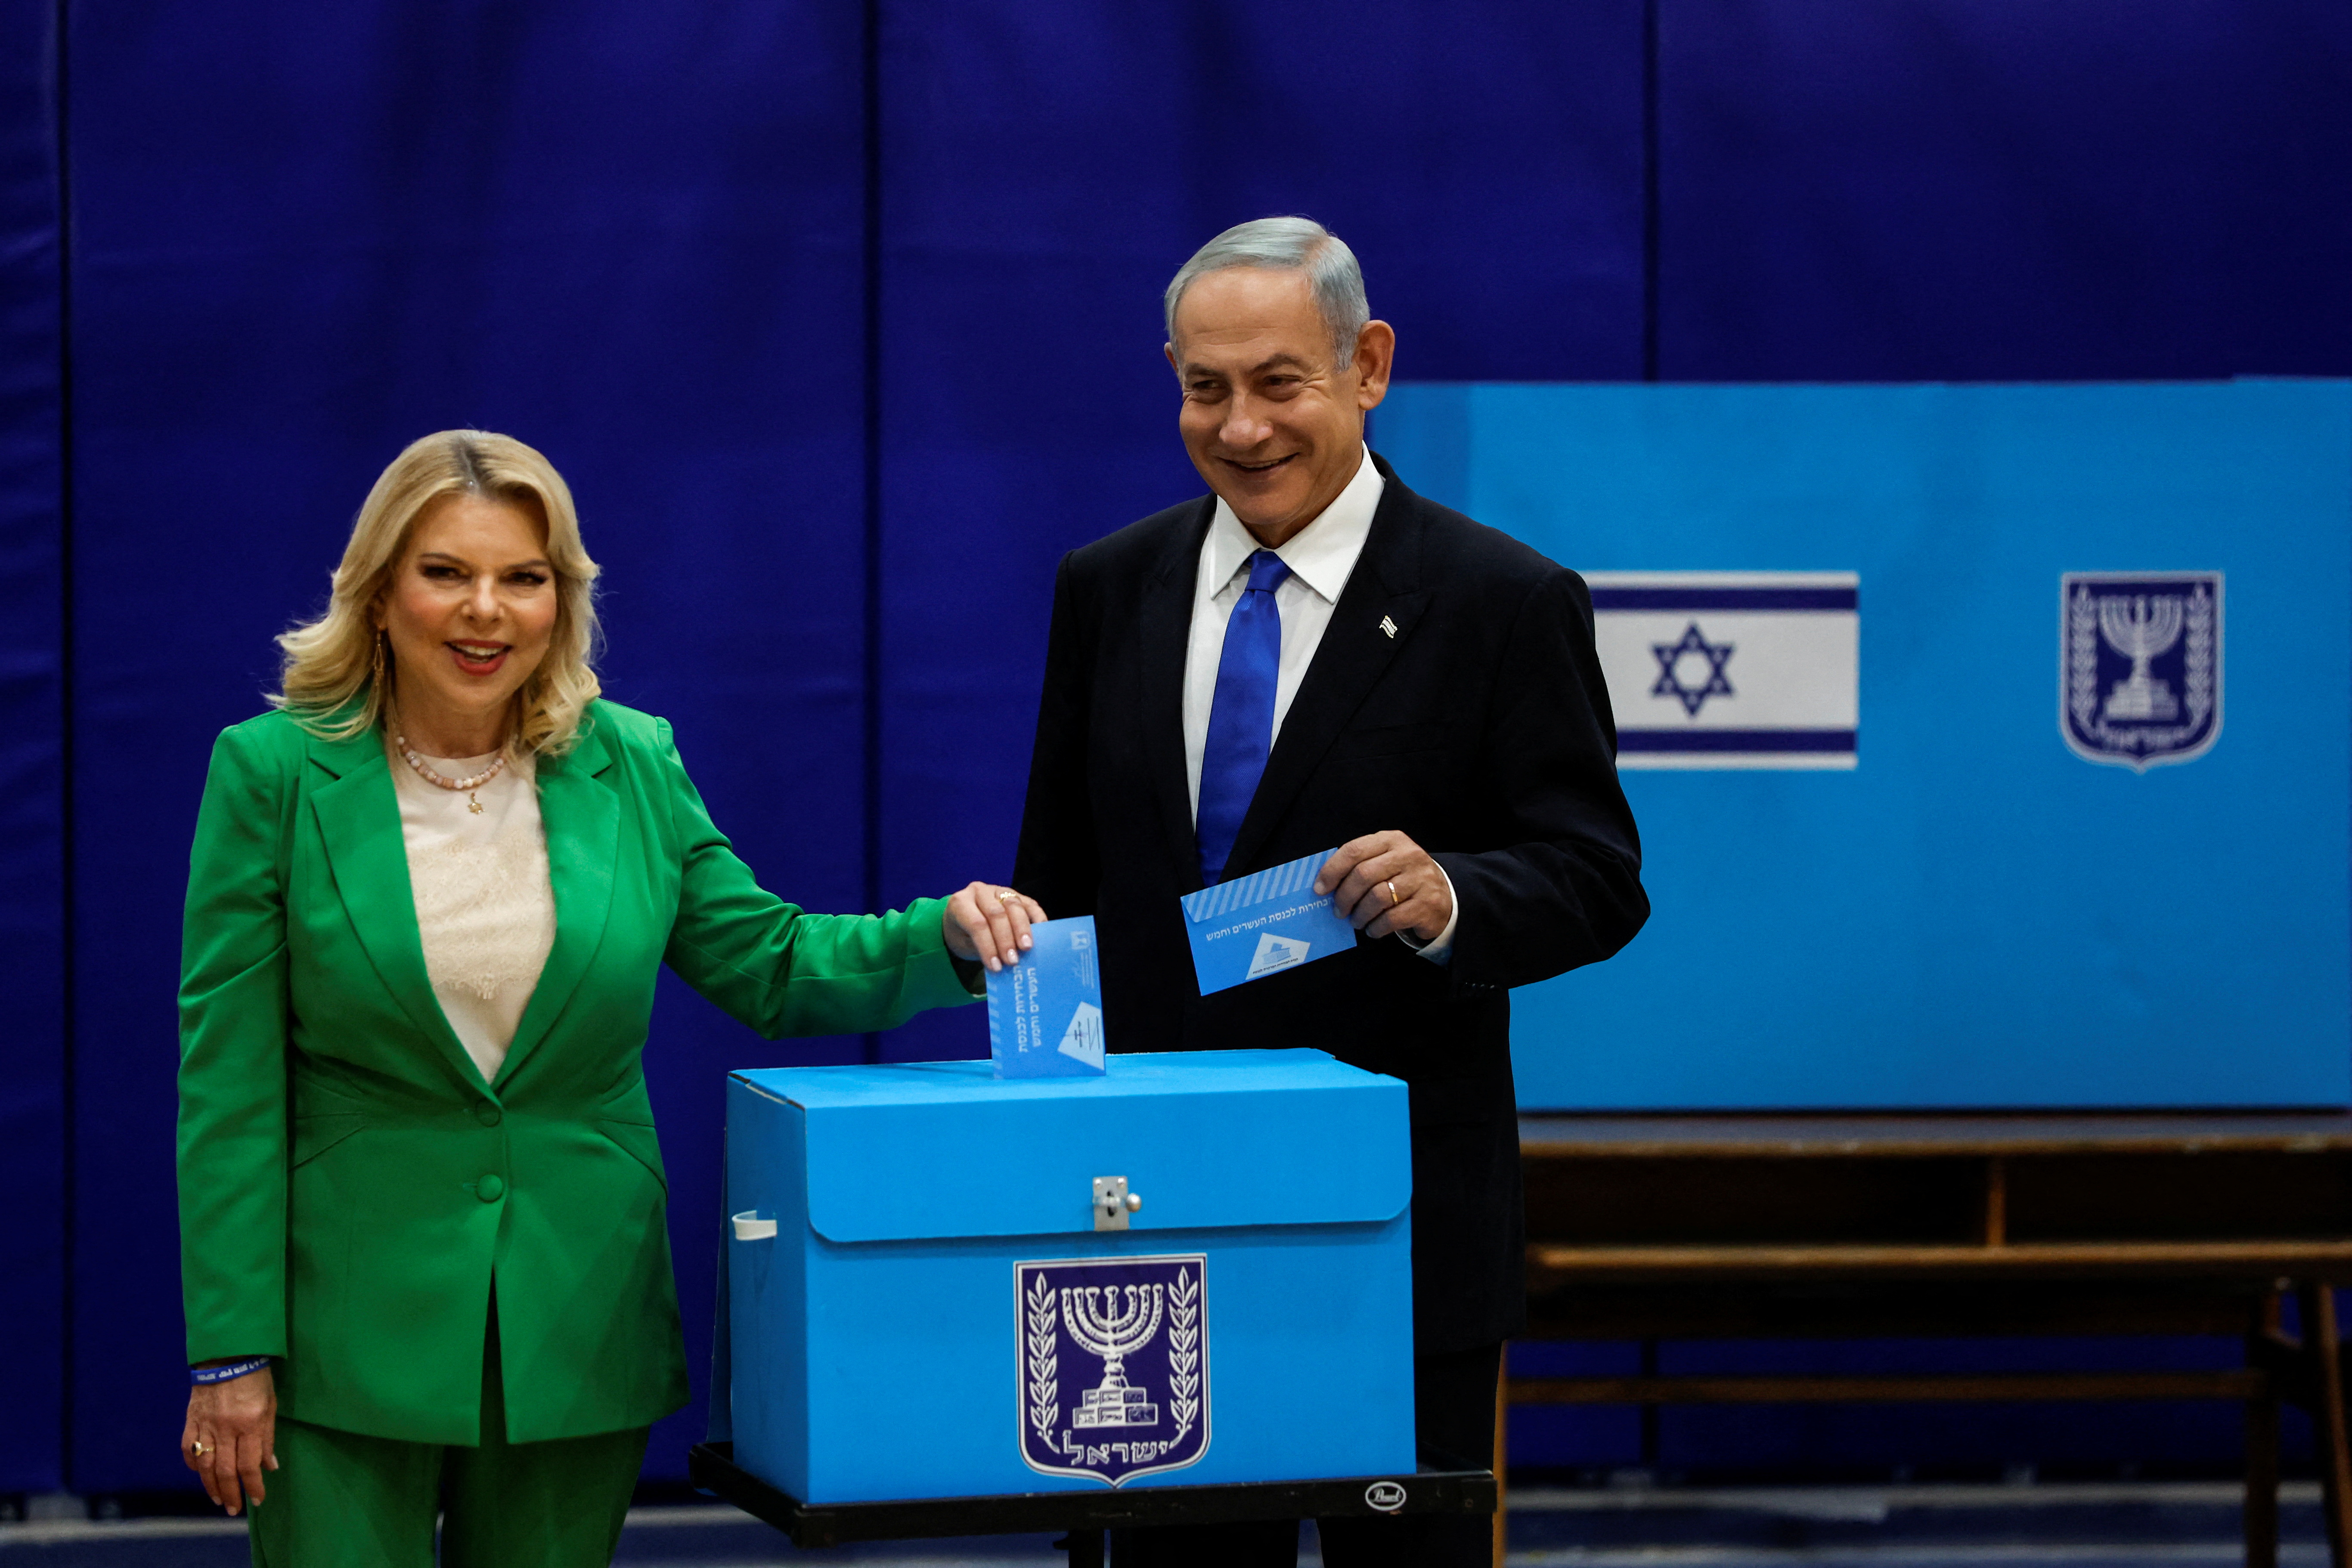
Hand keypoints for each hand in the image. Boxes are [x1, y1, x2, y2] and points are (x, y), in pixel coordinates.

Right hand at [182, 1362, 277, 1515]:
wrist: (227, 1354)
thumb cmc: (255, 1378)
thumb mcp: (270, 1405)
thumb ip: (268, 1438)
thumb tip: (270, 1466)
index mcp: (249, 1423)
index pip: (249, 1464)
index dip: (253, 1486)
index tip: (257, 1500)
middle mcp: (225, 1428)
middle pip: (225, 1470)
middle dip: (231, 1493)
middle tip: (235, 1509)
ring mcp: (205, 1425)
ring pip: (205, 1465)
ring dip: (211, 1486)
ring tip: (219, 1499)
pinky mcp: (191, 1419)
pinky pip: (188, 1448)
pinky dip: (194, 1464)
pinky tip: (201, 1473)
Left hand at [944, 883, 1046, 972]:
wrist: (962, 918)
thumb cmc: (961, 933)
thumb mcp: (963, 944)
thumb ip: (981, 950)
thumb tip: (1003, 964)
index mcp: (960, 903)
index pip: (977, 924)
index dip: (988, 946)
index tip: (996, 966)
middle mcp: (979, 891)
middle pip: (996, 913)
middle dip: (1006, 939)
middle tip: (1013, 960)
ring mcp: (998, 890)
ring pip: (1013, 905)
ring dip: (1022, 929)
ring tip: (1027, 948)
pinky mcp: (1015, 894)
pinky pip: (1029, 903)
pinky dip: (1037, 917)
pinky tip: (1041, 932)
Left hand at [1316, 831, 1451, 943]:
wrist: (1443, 894)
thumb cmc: (1403, 877)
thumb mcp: (1385, 861)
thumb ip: (1359, 865)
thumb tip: (1324, 885)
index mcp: (1391, 840)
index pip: (1354, 850)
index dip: (1332, 871)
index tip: (1320, 889)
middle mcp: (1408, 855)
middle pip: (1363, 875)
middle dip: (1344, 897)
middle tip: (1339, 911)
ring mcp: (1421, 879)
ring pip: (1377, 898)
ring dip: (1360, 915)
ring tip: (1356, 921)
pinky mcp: (1427, 904)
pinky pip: (1392, 918)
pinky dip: (1376, 927)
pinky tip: (1373, 929)